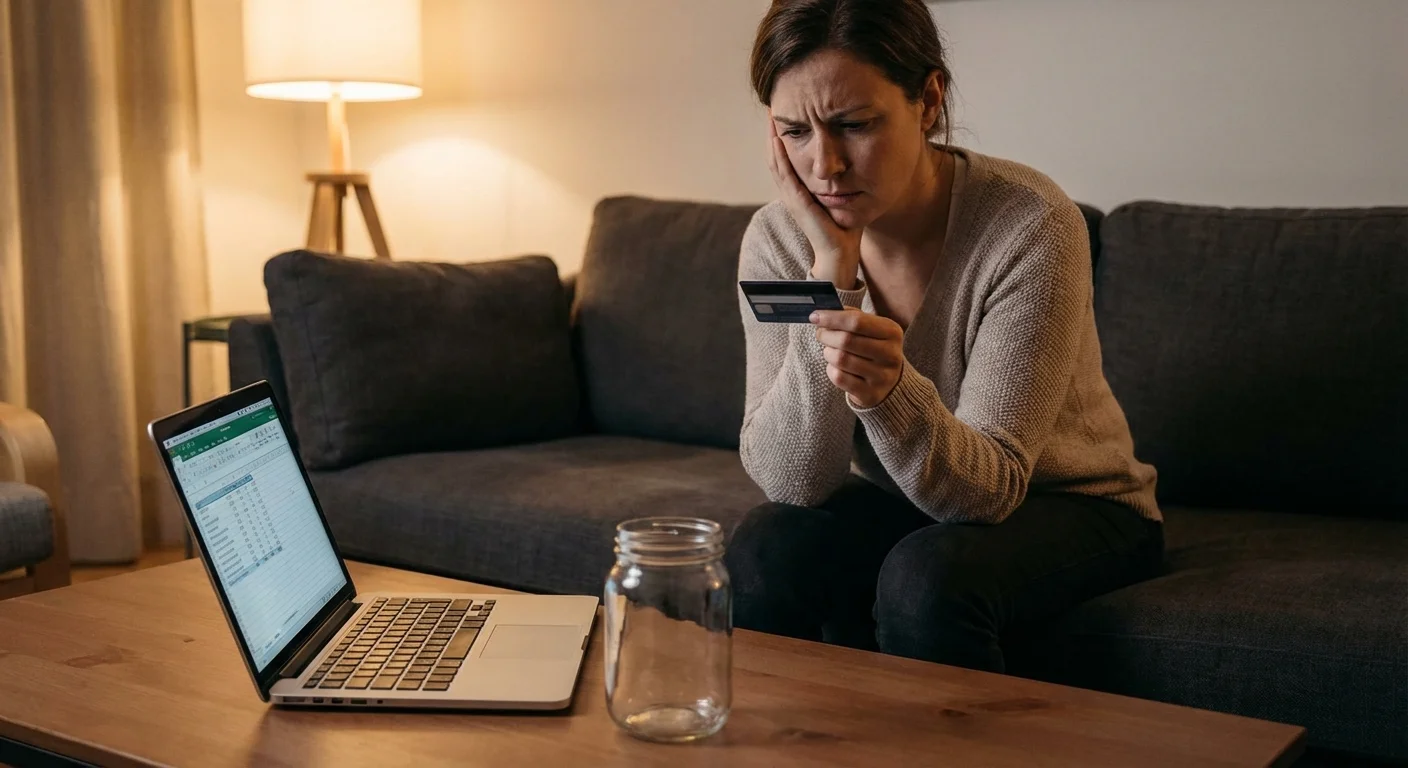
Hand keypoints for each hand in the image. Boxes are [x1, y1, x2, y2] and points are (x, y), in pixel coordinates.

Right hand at [767, 115, 861, 288]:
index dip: (784, 137)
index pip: (787, 159)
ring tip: (772, 117)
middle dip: (774, 132)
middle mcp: (792, 192)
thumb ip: (844, 178)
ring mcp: (792, 197)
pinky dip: (780, 156)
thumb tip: (855, 160)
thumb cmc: (844, 228)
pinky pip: (785, 175)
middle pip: (777, 157)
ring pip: (776, 163)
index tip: (787, 115)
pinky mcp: (798, 202)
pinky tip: (779, 139)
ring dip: (773, 139)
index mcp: (801, 190)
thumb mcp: (843, 196)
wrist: (840, 254)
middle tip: (773, 107)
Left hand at [810, 308, 905, 407]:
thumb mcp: (871, 329)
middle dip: (826, 335)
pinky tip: (835, 367)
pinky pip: (839, 378)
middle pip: (846, 340)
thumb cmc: (873, 349)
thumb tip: (823, 313)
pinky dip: (831, 370)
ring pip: (841, 359)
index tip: (815, 316)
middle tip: (821, 334)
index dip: (832, 318)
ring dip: (828, 353)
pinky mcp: (871, 394)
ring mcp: (882, 376)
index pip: (857, 321)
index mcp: (892, 332)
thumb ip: (851, 317)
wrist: (890, 383)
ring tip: (830, 351)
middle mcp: (891, 354)